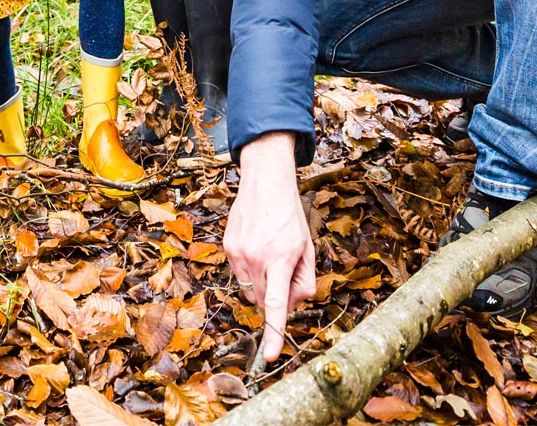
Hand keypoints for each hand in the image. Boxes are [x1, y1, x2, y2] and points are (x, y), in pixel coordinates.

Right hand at [224, 132, 317, 365]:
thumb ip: (304, 281)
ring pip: (250, 290)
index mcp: (280, 258)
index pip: (276, 304)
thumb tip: (291, 305)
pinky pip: (240, 274)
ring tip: (271, 256)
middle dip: (276, 297)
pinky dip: (251, 271)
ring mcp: (238, 253)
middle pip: (263, 301)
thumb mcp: (308, 248)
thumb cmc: (290, 215)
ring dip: (262, 284)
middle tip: (287, 275)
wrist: (265, 181)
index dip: (274, 332)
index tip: (270, 356)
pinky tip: (258, 248)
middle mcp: (256, 258)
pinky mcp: (228, 248)